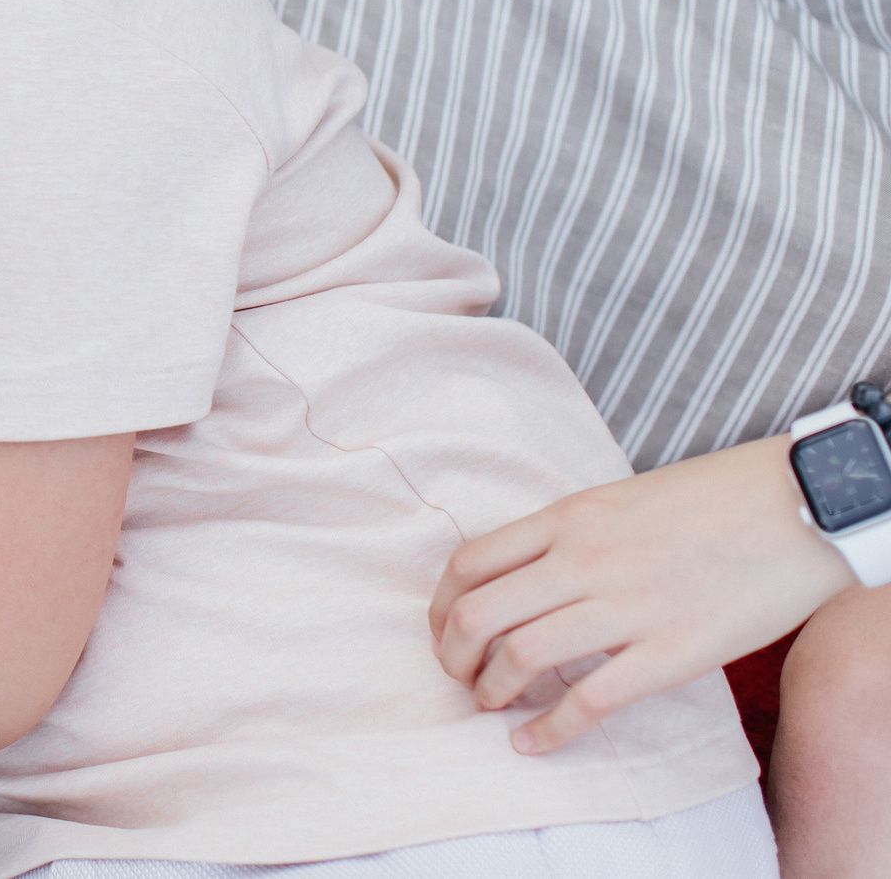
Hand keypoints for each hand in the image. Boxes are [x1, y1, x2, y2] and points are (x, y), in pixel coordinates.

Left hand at [429, 436, 855, 754]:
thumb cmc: (712, 501)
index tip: (443, 631)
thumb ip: (570, 533)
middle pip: (478, 614)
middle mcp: (585, 560)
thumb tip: (527, 573)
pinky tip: (532, 742)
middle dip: (453, 656)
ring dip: (492, 691)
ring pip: (522, 656)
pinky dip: (549, 730)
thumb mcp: (619, 498)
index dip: (441, 606)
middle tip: (460, 676)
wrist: (799, 507)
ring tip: (491, 704)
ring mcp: (627, 606)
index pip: (469, 563)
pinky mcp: (672, 652)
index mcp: (568, 518)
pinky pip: (591, 700)